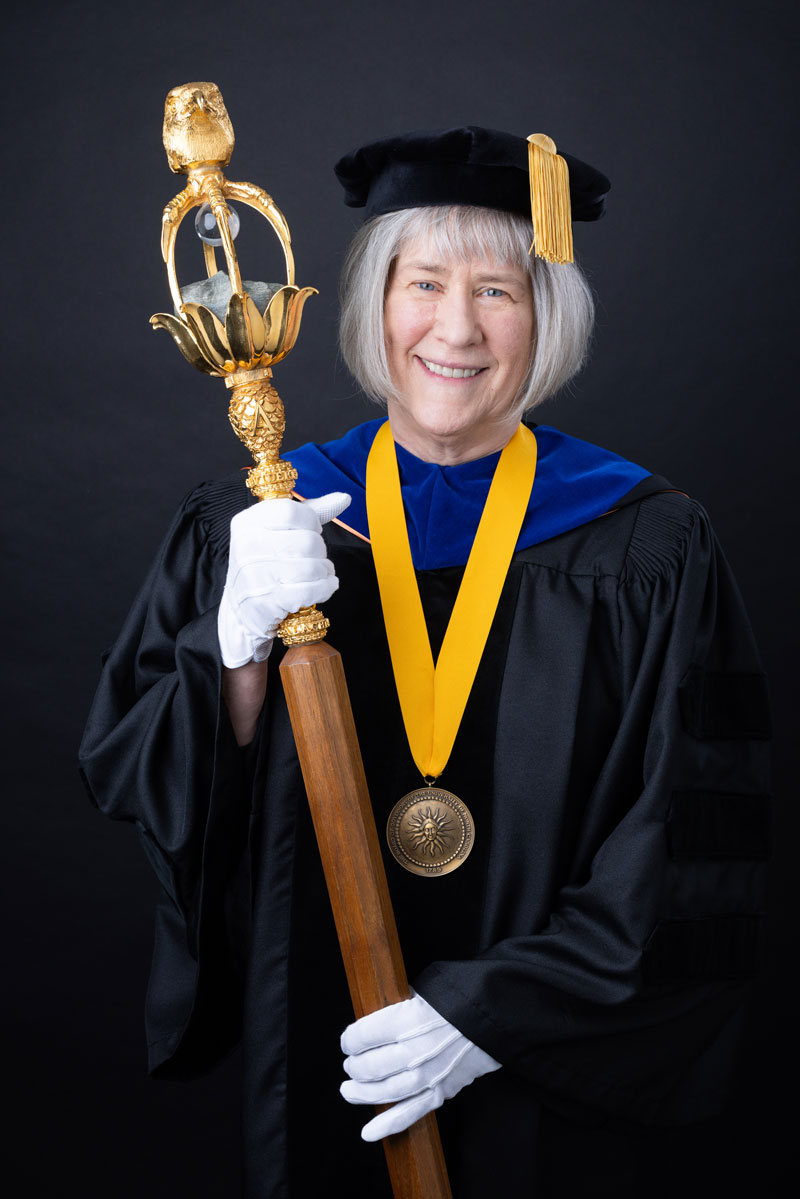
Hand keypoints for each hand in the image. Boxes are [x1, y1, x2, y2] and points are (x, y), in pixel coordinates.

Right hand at [217, 492, 350, 667]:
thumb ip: (310, 513)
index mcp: (247, 522)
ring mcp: (255, 576)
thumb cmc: (265, 563)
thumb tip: (344, 498)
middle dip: (321, 550)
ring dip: (325, 571)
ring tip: (322, 573)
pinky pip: (310, 590)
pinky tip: (324, 587)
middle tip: (317, 557)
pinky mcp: (267, 602)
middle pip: (307, 541)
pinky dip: (325, 588)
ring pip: (312, 566)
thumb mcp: (278, 531)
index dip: (311, 522)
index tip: (312, 531)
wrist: (242, 609)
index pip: (290, 512)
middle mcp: (247, 547)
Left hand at [340, 991, 500, 1141]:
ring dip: (361, 1093)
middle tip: (350, 1064)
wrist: (493, 1018)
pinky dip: (387, 1125)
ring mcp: (426, 1076)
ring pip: (383, 1092)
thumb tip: (374, 1019)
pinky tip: (368, 1133)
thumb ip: (397, 1005)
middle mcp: (413, 1051)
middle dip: (354, 1066)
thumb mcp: (424, 990)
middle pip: (369, 1066)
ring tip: (348, 1090)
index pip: (362, 1036)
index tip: (348, 1041)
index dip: (350, 1040)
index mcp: (406, 1021)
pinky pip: (410, 1113)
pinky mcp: (440, 1092)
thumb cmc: (457, 999)